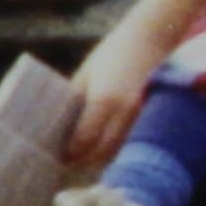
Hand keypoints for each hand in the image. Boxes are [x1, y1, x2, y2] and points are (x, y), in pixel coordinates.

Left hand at [66, 13, 173, 167]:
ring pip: (117, 147)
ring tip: (79, 160)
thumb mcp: (86, 74)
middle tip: (65, 164)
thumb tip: (57, 122)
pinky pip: (128, 139)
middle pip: (102, 148)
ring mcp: (138, 114)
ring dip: (98, 157)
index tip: (57, 157)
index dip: (70, 151)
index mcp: (104, 98)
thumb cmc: (110, 54)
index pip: (84, 137)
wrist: (148, 41)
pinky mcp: (146, 114)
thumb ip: (75, 98)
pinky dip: (113, 148)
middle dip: (83, 159)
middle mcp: (123, 110)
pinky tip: (99, 149)